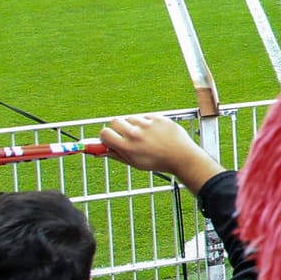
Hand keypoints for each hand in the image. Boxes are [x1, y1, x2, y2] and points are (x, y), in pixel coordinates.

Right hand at [100, 114, 222, 187]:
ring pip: (130, 118)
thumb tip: (98, 151)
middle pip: (115, 121)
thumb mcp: (134, 163)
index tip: (111, 138)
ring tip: (144, 135)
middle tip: (126, 135)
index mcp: (127, 147)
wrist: (181, 156)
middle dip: (117, 127)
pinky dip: (147, 122)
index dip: (106, 136)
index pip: (104, 133)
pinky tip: (155, 132)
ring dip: (133, 125)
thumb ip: (115, 155)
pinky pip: (145, 117)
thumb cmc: (157, 162)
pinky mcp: (158, 118)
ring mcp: (147, 124)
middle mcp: (135, 134)